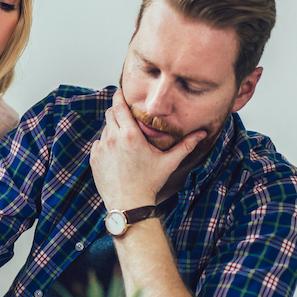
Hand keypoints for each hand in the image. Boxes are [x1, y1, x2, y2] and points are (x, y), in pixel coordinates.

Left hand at [90, 89, 207, 209]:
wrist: (129, 204)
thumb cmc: (149, 183)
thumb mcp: (169, 162)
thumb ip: (185, 145)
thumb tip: (202, 133)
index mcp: (130, 135)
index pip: (119, 105)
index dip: (119, 96)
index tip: (121, 92)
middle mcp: (113, 138)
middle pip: (110, 113)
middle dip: (117, 111)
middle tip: (127, 116)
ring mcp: (101, 149)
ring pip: (105, 129)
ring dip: (113, 130)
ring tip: (125, 140)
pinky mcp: (94, 159)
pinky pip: (99, 144)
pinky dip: (106, 144)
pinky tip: (117, 154)